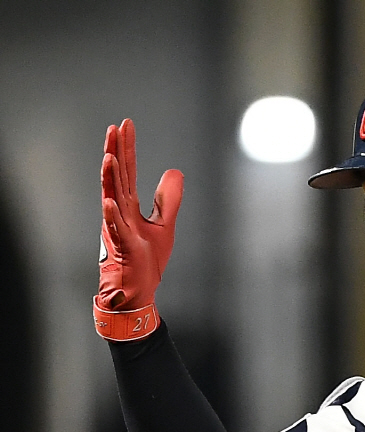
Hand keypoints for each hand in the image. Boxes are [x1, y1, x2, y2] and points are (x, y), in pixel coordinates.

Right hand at [94, 119, 183, 339]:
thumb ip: (168, 199)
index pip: (129, 172)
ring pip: (112, 198)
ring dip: (110, 178)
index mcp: (130, 207)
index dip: (128, 148)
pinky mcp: (123, 248)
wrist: (137, 292)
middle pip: (118, 178)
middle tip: (115, 127)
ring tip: (108, 155)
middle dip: (116, 153)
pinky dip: (111, 215)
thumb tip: (175, 171)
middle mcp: (120, 213)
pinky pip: (115, 229)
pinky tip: (109, 200)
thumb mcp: (165, 225)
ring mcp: (119, 229)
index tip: (126, 124)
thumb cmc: (146, 261)